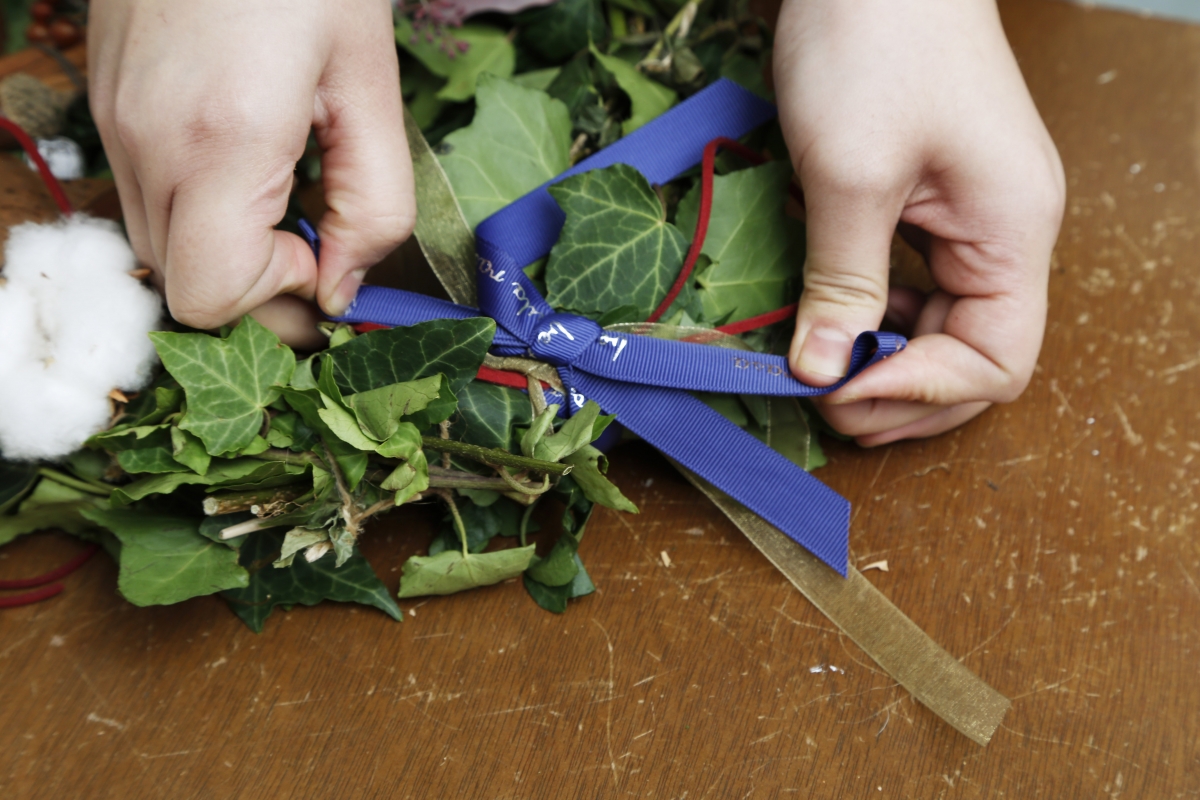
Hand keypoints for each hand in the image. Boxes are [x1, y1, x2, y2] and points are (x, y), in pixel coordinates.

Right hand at [88, 0, 413, 346]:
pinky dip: (197, 211)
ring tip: (285, 198)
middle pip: (181, 285)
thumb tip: (345, 289)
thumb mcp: (371, 87)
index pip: (213, 294)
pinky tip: (247, 165)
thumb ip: (375, 203)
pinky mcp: (105, 103)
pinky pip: (145, 195)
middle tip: (316, 251)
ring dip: (225, 252)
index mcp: (221, 140)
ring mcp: (113, 122)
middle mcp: (147, 141)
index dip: (277, 300)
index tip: (326, 258)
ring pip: (157, 245)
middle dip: (255, 290)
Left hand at [774, 0, 1064, 445]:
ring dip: (880, 358)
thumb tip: (824, 371)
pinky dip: (869, 312)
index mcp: (1011, 232)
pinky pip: (912, 284)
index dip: (919, 391)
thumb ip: (842, 281)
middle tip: (820, 395)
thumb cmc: (875, 42)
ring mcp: (969, 220)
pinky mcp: (931, 203)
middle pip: (969, 356)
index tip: (840, 388)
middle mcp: (1003, 236)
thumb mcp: (850, 174)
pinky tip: (825, 310)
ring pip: (938, 327)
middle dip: (896, 389)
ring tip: (816, 364)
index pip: (995, 362)